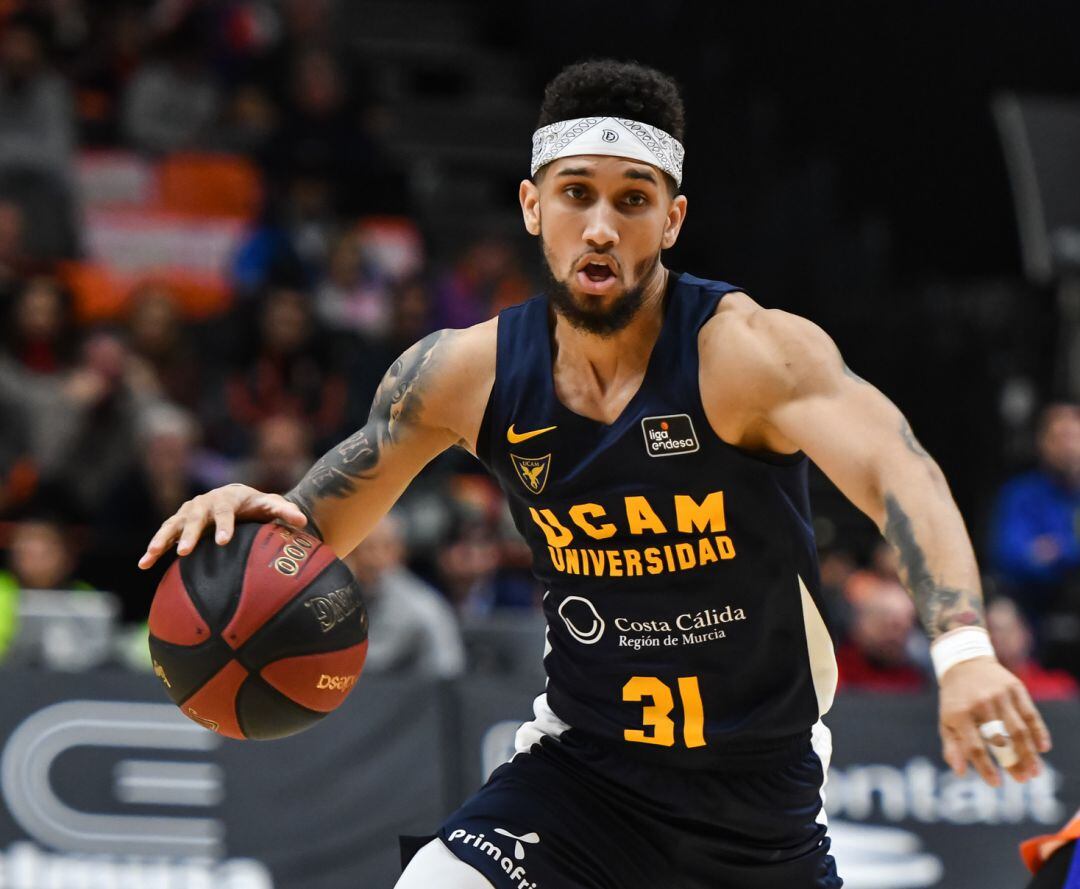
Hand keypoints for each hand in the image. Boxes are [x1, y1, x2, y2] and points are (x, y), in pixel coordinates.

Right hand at [138, 484, 308, 569]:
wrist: (237, 498)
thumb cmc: (256, 505)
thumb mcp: (270, 506)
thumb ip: (285, 511)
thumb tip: (303, 520)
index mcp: (227, 498)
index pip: (225, 511)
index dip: (224, 525)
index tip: (223, 542)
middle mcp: (204, 502)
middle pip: (195, 517)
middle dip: (190, 534)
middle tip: (186, 552)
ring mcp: (189, 511)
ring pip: (172, 525)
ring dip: (162, 541)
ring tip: (152, 557)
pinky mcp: (179, 522)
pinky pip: (164, 534)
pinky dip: (154, 547)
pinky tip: (144, 564)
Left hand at [939, 657, 1051, 786]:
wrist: (964, 663)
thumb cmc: (955, 699)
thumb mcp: (946, 720)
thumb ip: (952, 746)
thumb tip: (960, 772)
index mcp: (958, 713)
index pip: (974, 746)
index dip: (986, 767)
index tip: (996, 784)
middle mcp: (980, 703)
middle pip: (1001, 739)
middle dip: (1013, 762)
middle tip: (1023, 779)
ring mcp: (998, 695)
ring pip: (1018, 729)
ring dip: (1029, 753)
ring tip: (1035, 771)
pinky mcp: (1014, 688)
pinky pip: (1030, 713)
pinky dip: (1038, 732)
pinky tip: (1043, 748)